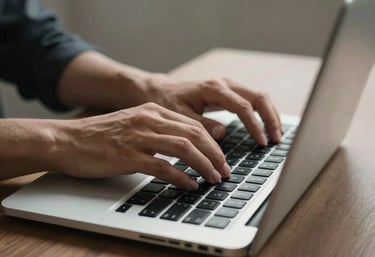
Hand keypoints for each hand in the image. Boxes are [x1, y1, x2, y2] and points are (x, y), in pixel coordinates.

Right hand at [52, 103, 230, 189]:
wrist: (67, 140)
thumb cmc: (100, 135)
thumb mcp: (133, 124)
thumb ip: (157, 130)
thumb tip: (184, 145)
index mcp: (152, 110)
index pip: (193, 124)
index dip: (212, 143)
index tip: (221, 158)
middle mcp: (148, 120)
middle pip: (194, 134)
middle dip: (215, 154)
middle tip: (224, 170)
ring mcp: (139, 137)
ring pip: (184, 148)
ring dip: (203, 165)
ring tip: (213, 178)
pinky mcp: (128, 156)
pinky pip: (163, 167)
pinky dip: (181, 177)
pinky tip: (189, 185)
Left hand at [140, 75, 281, 144]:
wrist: (162, 91)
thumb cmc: (169, 102)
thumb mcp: (181, 116)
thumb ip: (202, 124)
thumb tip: (222, 133)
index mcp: (214, 89)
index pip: (243, 107)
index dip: (255, 126)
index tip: (262, 142)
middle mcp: (225, 84)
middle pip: (258, 97)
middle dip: (270, 118)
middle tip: (276, 139)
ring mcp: (228, 86)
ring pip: (258, 97)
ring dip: (270, 115)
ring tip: (276, 135)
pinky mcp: (229, 91)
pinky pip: (251, 99)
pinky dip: (262, 113)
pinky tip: (265, 126)